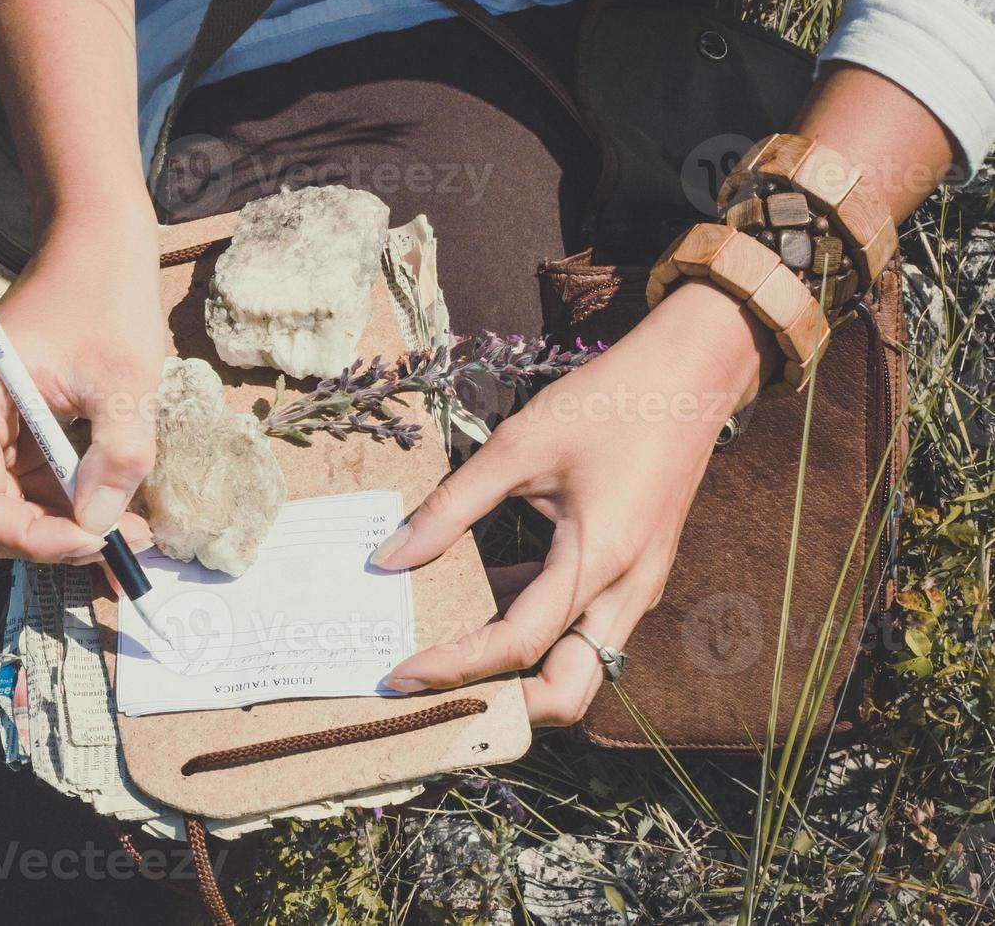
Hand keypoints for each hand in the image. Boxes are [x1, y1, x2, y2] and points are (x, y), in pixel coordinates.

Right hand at [0, 206, 162, 562]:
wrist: (97, 241)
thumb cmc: (105, 293)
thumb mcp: (124, 380)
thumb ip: (117, 456)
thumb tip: (101, 525)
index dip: (35, 537)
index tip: (96, 540)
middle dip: (56, 538)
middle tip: (125, 543)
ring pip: (15, 506)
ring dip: (70, 525)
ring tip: (132, 527)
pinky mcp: (10, 426)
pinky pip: (32, 482)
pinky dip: (72, 502)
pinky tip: (116, 505)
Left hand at [371, 280, 776, 725]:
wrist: (691, 375)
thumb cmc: (609, 402)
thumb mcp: (518, 445)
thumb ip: (451, 506)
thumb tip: (389, 557)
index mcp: (599, 560)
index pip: (518, 643)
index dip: (455, 666)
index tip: (401, 675)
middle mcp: (626, 592)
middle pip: (568, 691)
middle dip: (504, 706)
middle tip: (437, 693)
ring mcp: (637, 588)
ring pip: (581, 669)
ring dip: (520, 675)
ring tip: (449, 655)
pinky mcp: (635, 576)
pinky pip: (586, 632)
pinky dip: (537, 634)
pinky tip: (484, 600)